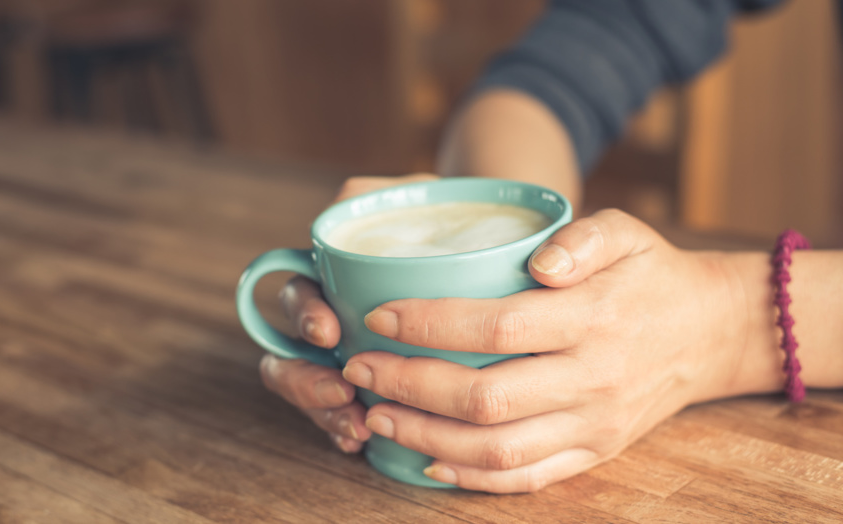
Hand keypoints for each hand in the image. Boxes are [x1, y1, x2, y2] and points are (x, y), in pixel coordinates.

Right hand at [259, 174, 438, 452]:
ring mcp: (350, 357)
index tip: (329, 331)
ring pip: (312, 394)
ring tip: (356, 426)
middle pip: (289, 357)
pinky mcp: (378, 389)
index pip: (296, 296)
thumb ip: (373, 195)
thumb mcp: (410, 195)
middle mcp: (332, 319)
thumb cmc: (447, 219)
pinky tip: (363, 440)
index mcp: (330, 277)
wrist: (492, 250)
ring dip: (324, 413)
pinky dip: (347, 429)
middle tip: (341, 391)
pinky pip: (346, 417)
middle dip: (304, 382)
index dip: (303, 317)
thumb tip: (347, 201)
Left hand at [342, 209, 756, 491]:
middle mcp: (593, 379)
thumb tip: (538, 261)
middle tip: (359, 368)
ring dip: (426, 438)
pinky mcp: (594, 453)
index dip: (429, 325)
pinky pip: (527, 480)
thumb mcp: (626, 232)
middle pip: (485, 397)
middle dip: (409, 386)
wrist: (709, 334)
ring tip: (377, 416)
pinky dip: (471, 479)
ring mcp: (594, 425)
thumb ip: (584, 237)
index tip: (378, 317)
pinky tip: (427, 462)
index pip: (497, 327)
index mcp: (594, 318)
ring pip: (497, 449)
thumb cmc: (649, 275)